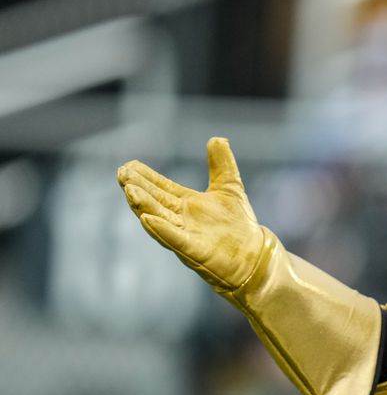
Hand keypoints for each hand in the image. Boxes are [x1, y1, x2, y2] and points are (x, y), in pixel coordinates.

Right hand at [117, 137, 264, 290]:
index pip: (161, 188)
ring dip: (144, 206)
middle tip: (122, 174)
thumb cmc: (240, 225)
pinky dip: (161, 230)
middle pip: (155, 202)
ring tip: (129, 191)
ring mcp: (186, 236)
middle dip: (138, 189)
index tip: (129, 165)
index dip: (145, 177)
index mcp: (187, 204)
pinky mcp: (196, 252)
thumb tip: (217, 138)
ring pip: (159, 219)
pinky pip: (175, 240)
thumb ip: (221, 165)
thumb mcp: (230, 188)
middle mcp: (181, 220)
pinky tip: (146, 219)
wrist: (256, 256)